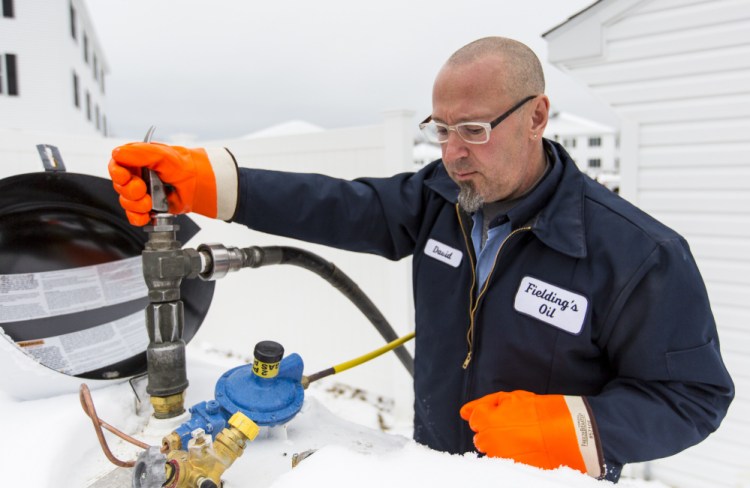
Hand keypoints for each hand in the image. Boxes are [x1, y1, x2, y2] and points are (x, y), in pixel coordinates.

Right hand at [108, 142, 224, 225]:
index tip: (125, 177)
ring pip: (126, 202)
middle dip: (130, 191)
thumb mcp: (163, 155)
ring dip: (136, 204)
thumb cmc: (185, 167)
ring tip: (151, 201)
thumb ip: (139, 153)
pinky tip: (147, 213)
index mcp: (137, 160)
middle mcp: (138, 176)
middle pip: (119, 186)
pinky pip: (134, 216)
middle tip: (143, 189)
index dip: (117, 173)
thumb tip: (117, 153)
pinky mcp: (148, 208)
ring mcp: (143, 193)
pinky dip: (139, 217)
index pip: (116, 166)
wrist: (200, 186)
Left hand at [460, 390, 602, 477]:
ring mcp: (499, 456)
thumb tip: (464, 412)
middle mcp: (488, 440)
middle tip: (513, 426)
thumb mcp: (512, 398)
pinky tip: (525, 448)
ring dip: (500, 444)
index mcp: (485, 421)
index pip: (475, 418)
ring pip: (491, 450)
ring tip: (521, 438)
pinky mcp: (510, 467)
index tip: (504, 413)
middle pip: (480, 437)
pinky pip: (502, 461)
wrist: (565, 433)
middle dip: (492, 431)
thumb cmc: (538, 411)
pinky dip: (510, 454)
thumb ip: (485, 404)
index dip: (489, 413)